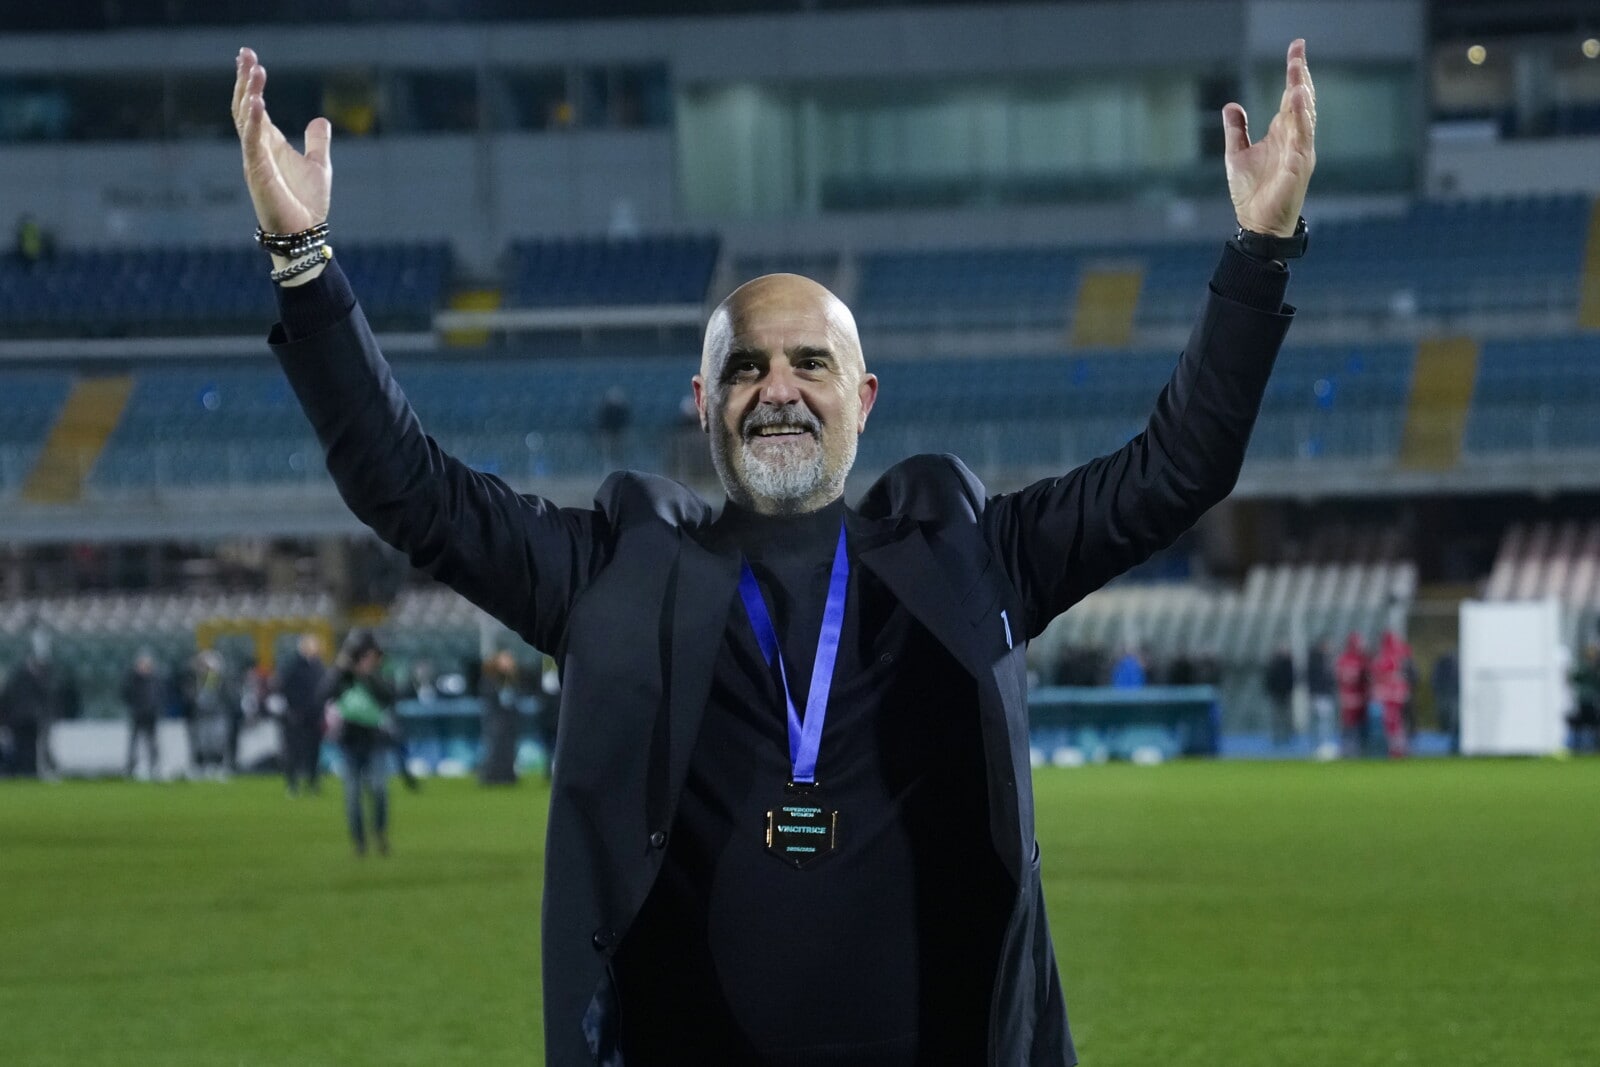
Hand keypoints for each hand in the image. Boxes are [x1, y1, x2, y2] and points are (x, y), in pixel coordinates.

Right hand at [231, 47, 331, 234]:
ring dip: (249, 93)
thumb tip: (320, 120)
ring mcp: (254, 159)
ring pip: (245, 119)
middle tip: (245, 54)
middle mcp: (257, 147)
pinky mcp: (257, 172)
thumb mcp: (318, 165)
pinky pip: (252, 142)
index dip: (251, 82)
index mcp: (269, 143)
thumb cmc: (307, 203)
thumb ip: (316, 142)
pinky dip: (253, 121)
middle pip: (244, 106)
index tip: (250, 58)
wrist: (305, 233)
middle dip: (244, 80)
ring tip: (255, 70)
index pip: (254, 105)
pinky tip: (257, 102)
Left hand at [1223, 39, 1316, 236]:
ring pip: (1305, 116)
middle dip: (1300, 75)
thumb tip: (1232, 106)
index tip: (1296, 49)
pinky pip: (1302, 138)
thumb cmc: (1252, 193)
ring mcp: (1299, 152)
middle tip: (1298, 50)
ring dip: (1301, 94)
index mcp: (1282, 134)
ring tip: (1297, 73)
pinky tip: (1295, 102)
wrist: (1258, 225)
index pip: (1290, 97)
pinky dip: (1300, 119)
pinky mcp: (1298, 167)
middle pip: (1301, 101)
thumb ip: (1237, 130)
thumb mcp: (1237, 154)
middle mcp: (1295, 139)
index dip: (1294, 73)